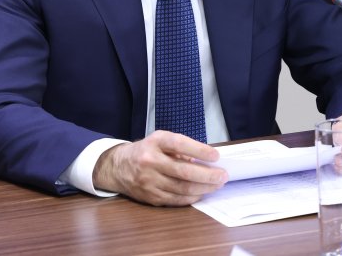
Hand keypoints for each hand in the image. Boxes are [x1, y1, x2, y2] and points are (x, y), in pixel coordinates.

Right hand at [93, 130, 227, 205]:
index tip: (216, 156)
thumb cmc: (145, 151)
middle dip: (207, 175)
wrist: (118, 167)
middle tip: (223, 176)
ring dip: (203, 188)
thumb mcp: (160, 141)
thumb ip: (180, 149)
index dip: (199, 151)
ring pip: (182, 188)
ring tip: (217, 185)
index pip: (179, 144)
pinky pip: (176, 199)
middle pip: (184, 172)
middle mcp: (150, 161)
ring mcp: (149, 181)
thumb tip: (205, 161)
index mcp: (154, 142)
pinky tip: (201, 193)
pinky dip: (191, 197)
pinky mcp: (150, 197)